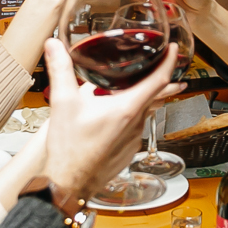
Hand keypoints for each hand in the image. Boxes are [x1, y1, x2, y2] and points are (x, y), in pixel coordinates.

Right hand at [40, 37, 179, 204]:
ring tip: (138, 89)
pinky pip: (136, 128)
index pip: (158, 80)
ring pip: (145, 113)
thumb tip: (54, 45)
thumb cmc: (70, 148)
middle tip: (172, 71)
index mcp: (126, 108)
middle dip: (165, 82)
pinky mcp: (128, 150)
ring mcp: (134, 139)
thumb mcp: (63, 103)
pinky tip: (118, 116)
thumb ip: (61, 70)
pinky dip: (131, 118)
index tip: (174, 50)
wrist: (70, 183)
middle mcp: (136, 123)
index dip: (169, 62)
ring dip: (143, 99)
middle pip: (157, 96)